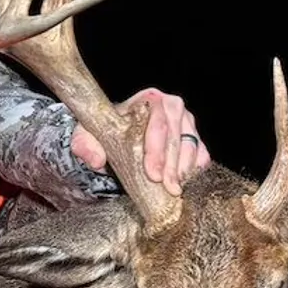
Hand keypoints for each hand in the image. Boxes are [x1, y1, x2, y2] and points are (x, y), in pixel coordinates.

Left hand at [71, 87, 210, 194]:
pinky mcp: (194, 138)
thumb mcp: (88, 135)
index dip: (156, 151)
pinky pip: (202, 153)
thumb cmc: (108, 132)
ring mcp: (186, 122)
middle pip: (177, 136)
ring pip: (192, 145)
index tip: (152, 174)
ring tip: (175, 188)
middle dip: (172, 165)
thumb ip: (85, 145)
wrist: (120, 135)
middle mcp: (172, 107)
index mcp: (149, 99)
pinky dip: (195, 169)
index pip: (158, 123)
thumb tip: (96, 160)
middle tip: (167, 187)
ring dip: (184, 169)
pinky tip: (185, 182)